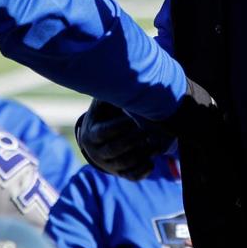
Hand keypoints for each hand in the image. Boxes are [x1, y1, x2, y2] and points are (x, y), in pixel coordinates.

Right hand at [75, 80, 218, 179]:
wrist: (100, 139)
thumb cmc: (106, 114)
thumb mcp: (103, 103)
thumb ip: (109, 91)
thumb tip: (116, 71)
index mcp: (92, 133)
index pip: (103, 133)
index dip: (118, 127)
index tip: (132, 119)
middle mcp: (98, 152)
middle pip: (113, 151)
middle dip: (131, 141)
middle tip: (146, 131)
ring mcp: (110, 165)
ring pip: (123, 164)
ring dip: (140, 155)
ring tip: (154, 144)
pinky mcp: (121, 173)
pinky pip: (131, 176)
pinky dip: (142, 171)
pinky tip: (152, 161)